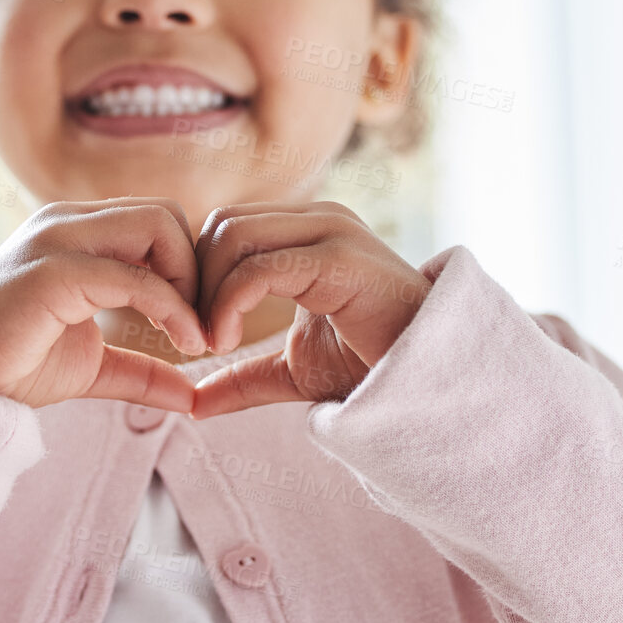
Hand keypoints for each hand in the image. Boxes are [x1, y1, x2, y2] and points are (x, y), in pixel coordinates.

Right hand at [0, 198, 209, 411]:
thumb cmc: (12, 365)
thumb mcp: (93, 366)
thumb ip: (142, 371)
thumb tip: (192, 396)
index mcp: (76, 232)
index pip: (159, 222)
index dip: (190, 270)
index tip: (200, 326)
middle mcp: (67, 222)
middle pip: (168, 214)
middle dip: (199, 270)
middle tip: (204, 327)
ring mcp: (57, 239)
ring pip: (159, 225)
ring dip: (190, 281)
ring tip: (194, 335)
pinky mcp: (53, 271)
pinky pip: (136, 276)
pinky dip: (172, 308)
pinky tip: (184, 344)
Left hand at [189, 201, 432, 418]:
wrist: (431, 382)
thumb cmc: (373, 367)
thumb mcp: (293, 372)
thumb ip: (243, 377)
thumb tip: (192, 403)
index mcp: (307, 232)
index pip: (225, 226)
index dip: (198, 277)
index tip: (195, 333)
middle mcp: (318, 219)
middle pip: (221, 223)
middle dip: (195, 280)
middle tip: (198, 338)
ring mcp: (331, 231)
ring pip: (231, 235)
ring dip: (207, 294)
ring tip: (215, 344)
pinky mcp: (338, 258)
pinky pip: (258, 268)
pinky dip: (227, 304)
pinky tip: (227, 343)